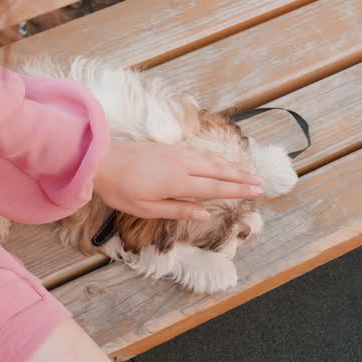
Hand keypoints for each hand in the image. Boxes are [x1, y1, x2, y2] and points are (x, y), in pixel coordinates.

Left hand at [92, 140, 263, 221]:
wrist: (100, 161)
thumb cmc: (120, 189)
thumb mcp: (146, 208)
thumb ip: (178, 210)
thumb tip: (204, 214)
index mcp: (177, 182)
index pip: (215, 187)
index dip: (237, 190)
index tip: (255, 191)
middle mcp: (181, 164)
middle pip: (218, 170)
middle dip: (241, 176)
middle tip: (260, 182)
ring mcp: (176, 153)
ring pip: (211, 158)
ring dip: (231, 164)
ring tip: (248, 170)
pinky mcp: (169, 147)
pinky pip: (199, 151)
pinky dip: (215, 156)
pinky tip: (221, 159)